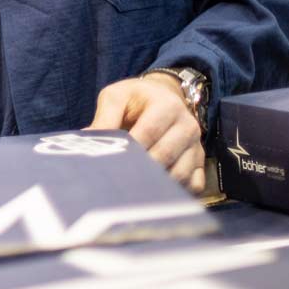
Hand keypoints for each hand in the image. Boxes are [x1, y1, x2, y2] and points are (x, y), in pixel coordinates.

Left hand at [89, 75, 205, 193]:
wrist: (163, 96)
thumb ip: (104, 117)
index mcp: (167, 106)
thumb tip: (88, 138)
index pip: (149, 132)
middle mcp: (188, 126)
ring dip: (157, 184)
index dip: (130, 148)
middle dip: (141, 169)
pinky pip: (194, 185)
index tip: (112, 162)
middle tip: (119, 180)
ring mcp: (196, 146)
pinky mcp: (200, 162)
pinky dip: (177, 192)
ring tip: (133, 190)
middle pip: (165, 155)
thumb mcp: (116, 97)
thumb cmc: (135, 98)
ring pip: (181, 173)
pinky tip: (156, 193)